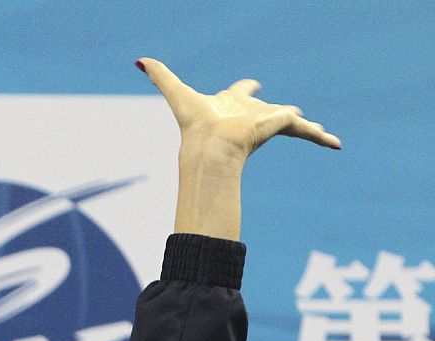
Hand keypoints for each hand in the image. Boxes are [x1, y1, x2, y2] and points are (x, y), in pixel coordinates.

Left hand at [137, 58, 338, 239]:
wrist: (211, 147)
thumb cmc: (195, 124)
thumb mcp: (176, 92)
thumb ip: (160, 75)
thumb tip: (138, 60)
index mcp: (231, 104)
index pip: (241, 92)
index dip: (246, 88)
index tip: (253, 85)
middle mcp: (250, 113)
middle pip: (267, 108)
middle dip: (276, 111)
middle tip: (289, 112)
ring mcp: (265, 121)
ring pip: (291, 122)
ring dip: (304, 127)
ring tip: (320, 133)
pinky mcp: (279, 126)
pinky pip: (305, 131)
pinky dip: (321, 138)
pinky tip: (336, 145)